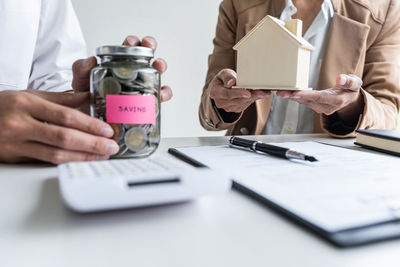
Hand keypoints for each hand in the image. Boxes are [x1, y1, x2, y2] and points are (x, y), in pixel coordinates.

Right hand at [0, 90, 119, 163]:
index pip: (65, 116)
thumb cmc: (2, 105)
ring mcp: (15, 143)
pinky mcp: (14, 157)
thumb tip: (87, 98)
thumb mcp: (29, 95)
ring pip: (55, 154)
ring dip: (83, 156)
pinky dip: (66, 162)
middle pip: (63, 137)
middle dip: (92, 143)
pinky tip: (81, 160)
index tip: (107, 130)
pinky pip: (45, 161)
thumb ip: (60, 99)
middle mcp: (19, 123)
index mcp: (25, 103)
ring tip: (101, 155)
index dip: (89, 125)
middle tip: (111, 146)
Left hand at [72, 36, 171, 101]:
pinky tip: (159, 94)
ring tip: (158, 68)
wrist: (89, 115)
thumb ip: (81, 68)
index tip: (130, 42)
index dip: (133, 42)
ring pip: (156, 73)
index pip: (129, 47)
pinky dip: (163, 93)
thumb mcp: (80, 79)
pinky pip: (159, 96)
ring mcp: (141, 86)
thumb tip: (90, 60)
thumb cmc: (86, 94)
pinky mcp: (146, 102)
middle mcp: (133, 72)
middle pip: (147, 54)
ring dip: (160, 67)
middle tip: (148, 47)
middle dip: (151, 47)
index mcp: (119, 62)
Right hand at [209, 69, 269, 112]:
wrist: (222, 87)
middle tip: (263, 91)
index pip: (227, 94)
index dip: (238, 93)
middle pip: (238, 99)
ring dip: (255, 97)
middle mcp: (220, 102)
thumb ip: (227, 77)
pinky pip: (246, 105)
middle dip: (251, 95)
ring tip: (265, 91)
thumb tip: (231, 83)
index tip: (248, 93)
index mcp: (215, 92)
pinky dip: (254, 99)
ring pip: (243, 103)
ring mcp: (228, 107)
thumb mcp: (223, 73)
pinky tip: (260, 94)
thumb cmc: (223, 79)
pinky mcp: (235, 109)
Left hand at [276, 74, 363, 123]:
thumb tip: (340, 79)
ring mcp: (320, 108)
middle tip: (282, 93)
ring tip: (281, 92)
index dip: (307, 95)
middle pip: (309, 101)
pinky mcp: (315, 106)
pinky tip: (286, 93)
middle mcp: (327, 107)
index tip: (296, 93)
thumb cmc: (351, 88)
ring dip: (292, 97)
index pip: (320, 98)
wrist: (349, 98)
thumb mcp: (355, 83)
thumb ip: (349, 81)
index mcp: (337, 101)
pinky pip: (303, 102)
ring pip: (304, 102)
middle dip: (295, 97)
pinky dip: (295, 97)